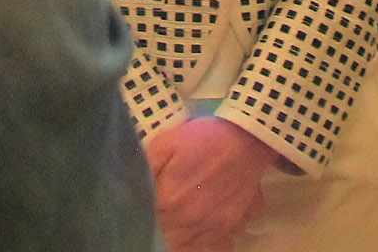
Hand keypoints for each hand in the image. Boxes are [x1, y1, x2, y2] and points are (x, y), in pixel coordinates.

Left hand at [146, 118, 278, 251]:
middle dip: (156, 225)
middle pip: (163, 235)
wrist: (247, 137)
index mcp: (169, 199)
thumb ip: (144, 168)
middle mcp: (189, 219)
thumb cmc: (203, 137)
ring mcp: (211, 225)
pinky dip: (195, 241)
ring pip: (182, 245)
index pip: (144, 219)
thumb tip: (130, 190)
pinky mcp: (228, 225)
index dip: (140, 213)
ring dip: (173, 235)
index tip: (141, 204)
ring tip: (172, 220)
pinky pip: (207, 245)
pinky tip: (190, 228)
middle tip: (157, 211)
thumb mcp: (165, 142)